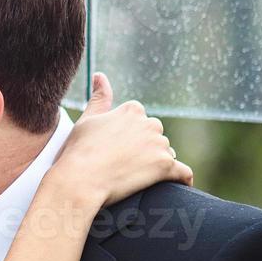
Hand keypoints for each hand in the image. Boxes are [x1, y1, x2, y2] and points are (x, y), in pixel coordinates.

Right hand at [49, 73, 193, 207]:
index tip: (117, 149)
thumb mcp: (86, 120)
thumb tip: (100, 75)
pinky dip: (182, 179)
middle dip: (145, 149)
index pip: (140, 121)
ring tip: (136, 179)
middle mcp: (150, 123)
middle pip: (154, 136)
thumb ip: (99, 98)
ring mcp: (159, 144)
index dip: (128, 137)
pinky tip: (179, 185)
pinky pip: (183, 173)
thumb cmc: (78, 151)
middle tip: (124, 166)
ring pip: (166, 154)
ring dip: (157, 164)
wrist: (80, 180)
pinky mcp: (166, 166)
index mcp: (132, 110)